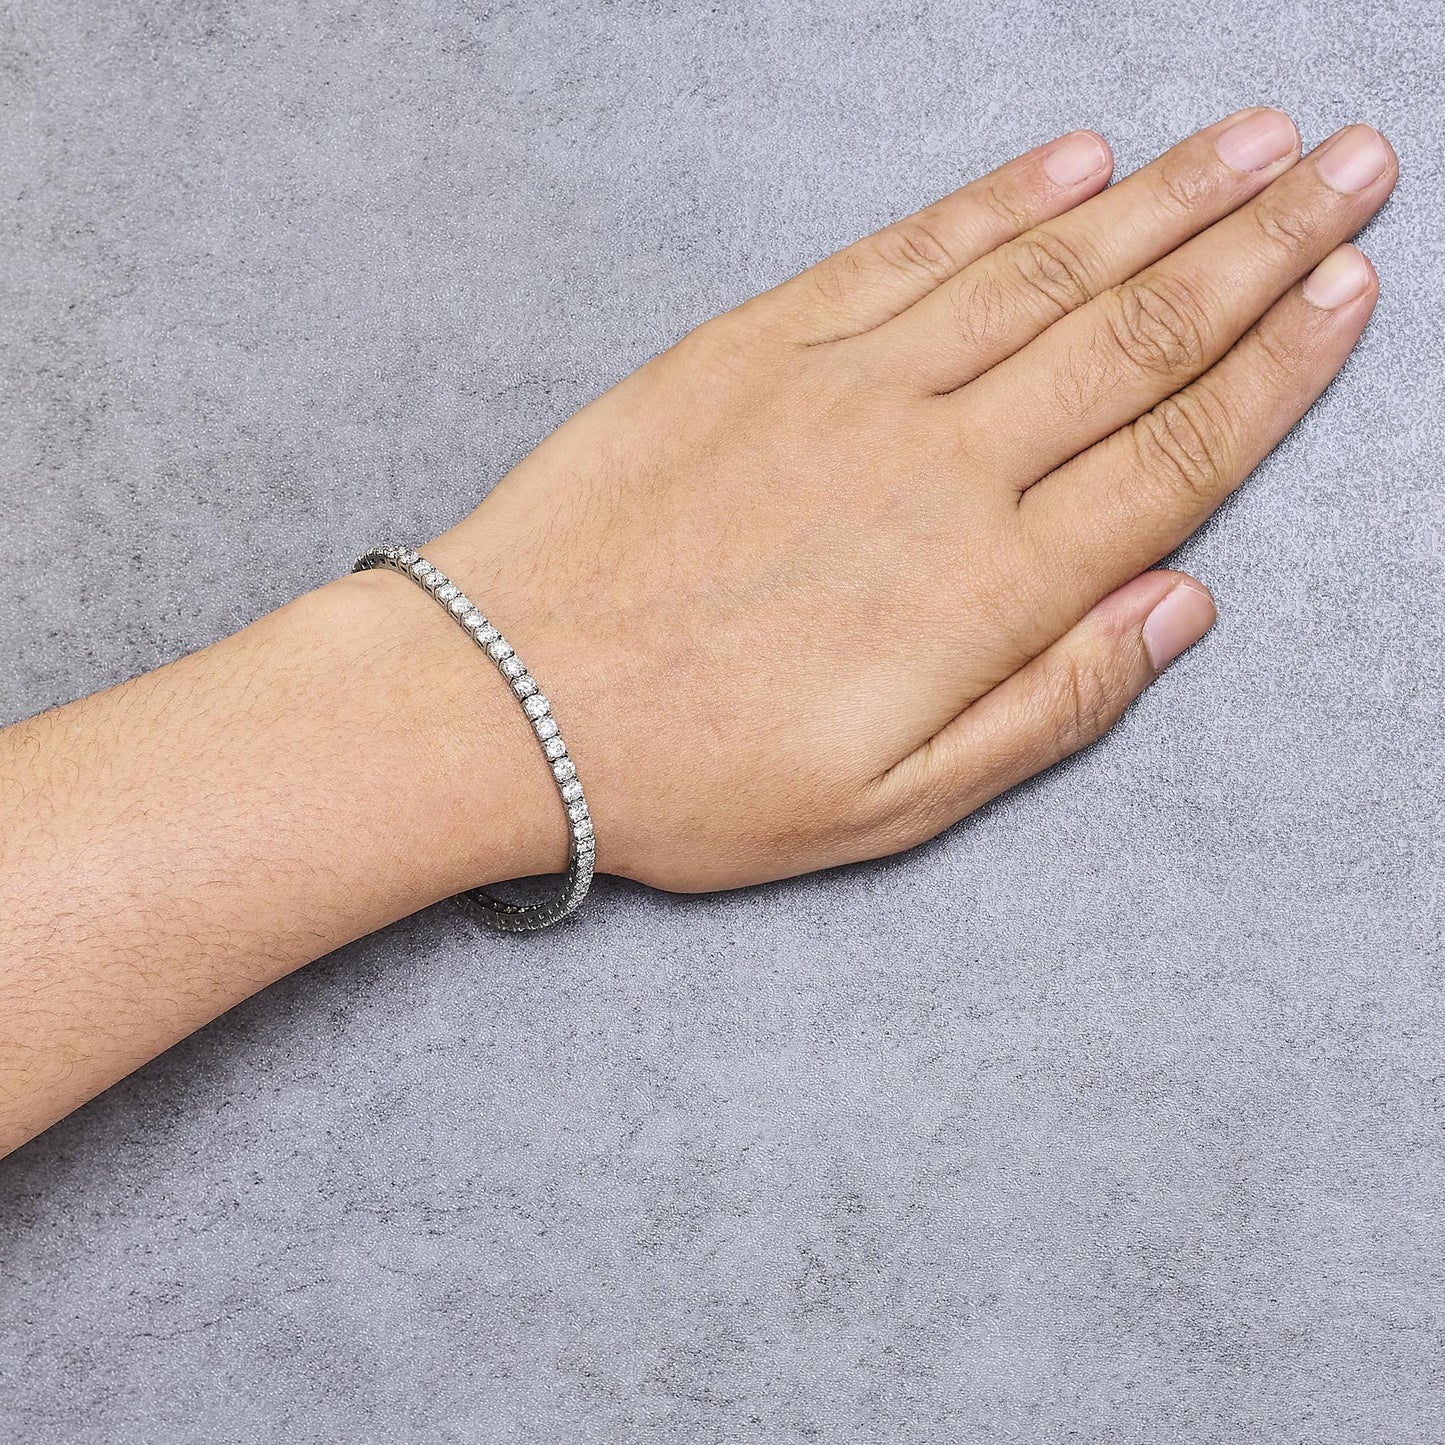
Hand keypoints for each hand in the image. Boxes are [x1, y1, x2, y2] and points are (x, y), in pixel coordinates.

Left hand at [420, 109, 1394, 891]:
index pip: (1175, 452)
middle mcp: (937, 464)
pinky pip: (905, 255)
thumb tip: (1178, 607)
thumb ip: (1050, 704)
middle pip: (1134, 336)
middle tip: (1353, 167)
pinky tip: (1072, 160)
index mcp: (984, 587)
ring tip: (1255, 141)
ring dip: (1161, 200)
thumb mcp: (890, 803)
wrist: (504, 699)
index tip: (1351, 289)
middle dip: (1259, 246)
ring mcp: (845, 389)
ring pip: (1039, 274)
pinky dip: (997, 201)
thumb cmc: (693, 774)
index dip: (1279, 366)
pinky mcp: (756, 346)